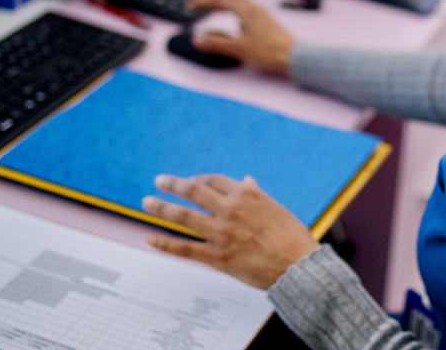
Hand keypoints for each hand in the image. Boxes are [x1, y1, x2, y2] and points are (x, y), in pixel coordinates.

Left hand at [142, 174, 319, 289]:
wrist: (298, 266)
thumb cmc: (292, 237)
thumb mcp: (276, 208)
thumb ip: (256, 195)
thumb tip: (246, 180)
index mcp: (246, 194)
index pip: (213, 180)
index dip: (198, 179)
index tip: (190, 181)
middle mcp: (231, 210)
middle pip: (193, 191)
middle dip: (173, 184)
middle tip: (159, 181)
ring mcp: (222, 233)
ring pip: (183, 217)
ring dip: (161, 207)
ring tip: (147, 202)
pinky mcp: (218, 257)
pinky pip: (185, 249)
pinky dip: (165, 244)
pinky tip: (150, 239)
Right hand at [186, 0, 294, 75]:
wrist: (294, 57)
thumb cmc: (271, 52)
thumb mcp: (239, 49)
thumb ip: (217, 44)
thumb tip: (197, 39)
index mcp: (247, 11)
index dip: (203, 1)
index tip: (190, 5)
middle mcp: (254, 9)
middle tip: (198, 4)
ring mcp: (261, 14)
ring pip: (238, 1)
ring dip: (223, 2)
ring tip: (212, 8)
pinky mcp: (265, 22)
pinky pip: (245, 9)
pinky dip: (233, 9)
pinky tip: (233, 20)